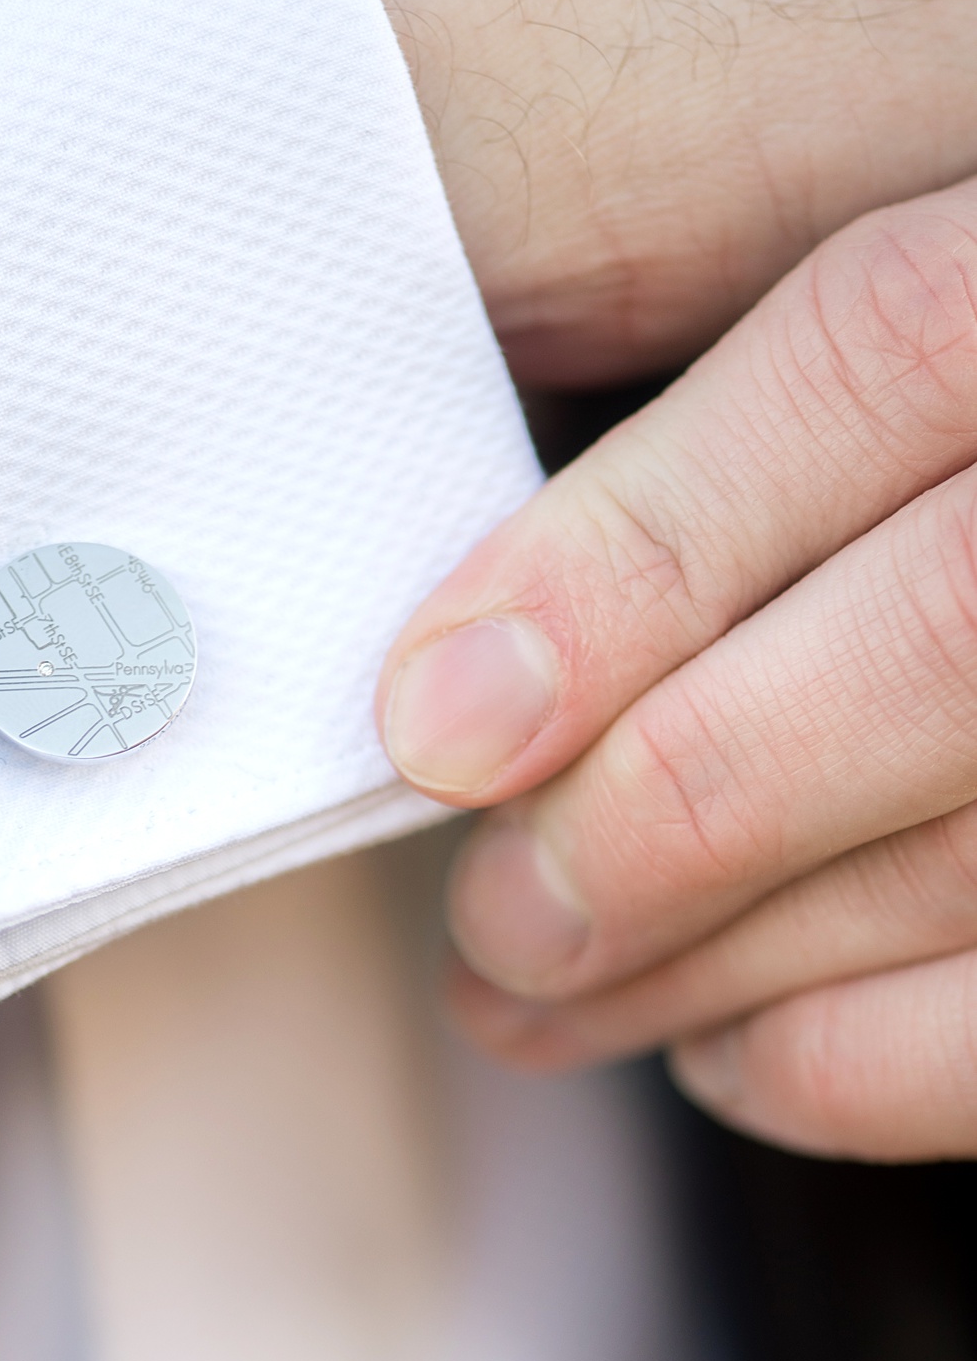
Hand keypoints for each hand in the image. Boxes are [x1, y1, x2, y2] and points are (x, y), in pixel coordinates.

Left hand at [374, 178, 976, 1159]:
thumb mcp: (878, 298)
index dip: (636, 556)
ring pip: (976, 852)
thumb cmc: (911, 450)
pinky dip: (851, 1062)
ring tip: (537, 990)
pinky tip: (720, 1046)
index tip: (437, 719)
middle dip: (663, 812)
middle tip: (491, 915)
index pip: (887, 354)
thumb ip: (736, 409)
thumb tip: (462, 666)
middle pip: (945, 641)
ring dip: (714, 963)